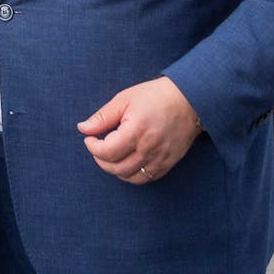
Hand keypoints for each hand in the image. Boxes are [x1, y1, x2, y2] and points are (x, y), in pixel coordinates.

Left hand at [76, 76, 201, 184]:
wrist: (190, 99)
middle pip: (116, 168)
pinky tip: (128, 161)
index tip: (90, 138)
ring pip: (130, 177)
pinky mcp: (169, 163)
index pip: (107, 152)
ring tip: (112, 155)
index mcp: (136, 131)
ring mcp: (160, 158)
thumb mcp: (124, 99)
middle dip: (100, 160)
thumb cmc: (155, 96)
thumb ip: (102, 117)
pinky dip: (132, 174)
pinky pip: (147, 178)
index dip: (92, 147)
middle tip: (98, 147)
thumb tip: (83, 129)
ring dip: (115, 169)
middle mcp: (149, 148)